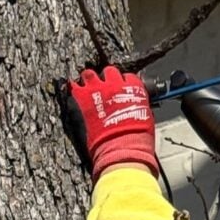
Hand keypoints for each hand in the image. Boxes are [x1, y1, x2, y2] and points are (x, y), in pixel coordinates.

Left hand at [66, 66, 158, 181]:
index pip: (129, 77)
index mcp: (134, 89)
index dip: (125, 83)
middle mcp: (116, 84)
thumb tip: (132, 106)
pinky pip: (74, 85)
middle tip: (105, 87)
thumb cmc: (137, 138)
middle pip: (109, 71)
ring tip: (89, 88)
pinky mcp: (82, 97)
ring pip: (89, 73)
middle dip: (107, 78)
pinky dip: (74, 88)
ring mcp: (97, 88)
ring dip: (89, 79)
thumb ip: (137, 106)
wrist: (122, 147)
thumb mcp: (145, 118)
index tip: (123, 88)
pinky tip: (75, 93)